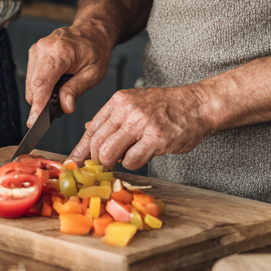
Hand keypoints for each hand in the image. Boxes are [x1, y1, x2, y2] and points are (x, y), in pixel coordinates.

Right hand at [25, 21, 114, 126]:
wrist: (92, 31)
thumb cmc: (95, 50)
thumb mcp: (93, 73)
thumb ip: (76, 89)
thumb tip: (64, 107)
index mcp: (59, 52)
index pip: (42, 83)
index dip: (38, 104)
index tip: (34, 121)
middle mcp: (43, 49)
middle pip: (33, 86)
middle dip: (42, 102)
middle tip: (59, 108)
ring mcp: (36, 50)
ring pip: (30, 83)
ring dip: (42, 94)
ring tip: (61, 92)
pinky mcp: (34, 53)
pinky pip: (32, 76)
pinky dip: (41, 86)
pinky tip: (55, 84)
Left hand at [68, 84, 214, 169]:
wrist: (198, 104)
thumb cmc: (167, 107)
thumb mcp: (135, 104)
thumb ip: (113, 118)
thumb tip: (88, 131)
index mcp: (119, 101)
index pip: (91, 128)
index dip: (80, 149)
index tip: (73, 162)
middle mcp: (127, 110)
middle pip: (96, 142)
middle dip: (95, 160)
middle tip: (99, 168)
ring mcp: (142, 124)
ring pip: (109, 152)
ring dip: (110, 165)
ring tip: (118, 164)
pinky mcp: (156, 139)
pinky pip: (132, 160)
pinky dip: (131, 165)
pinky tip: (139, 158)